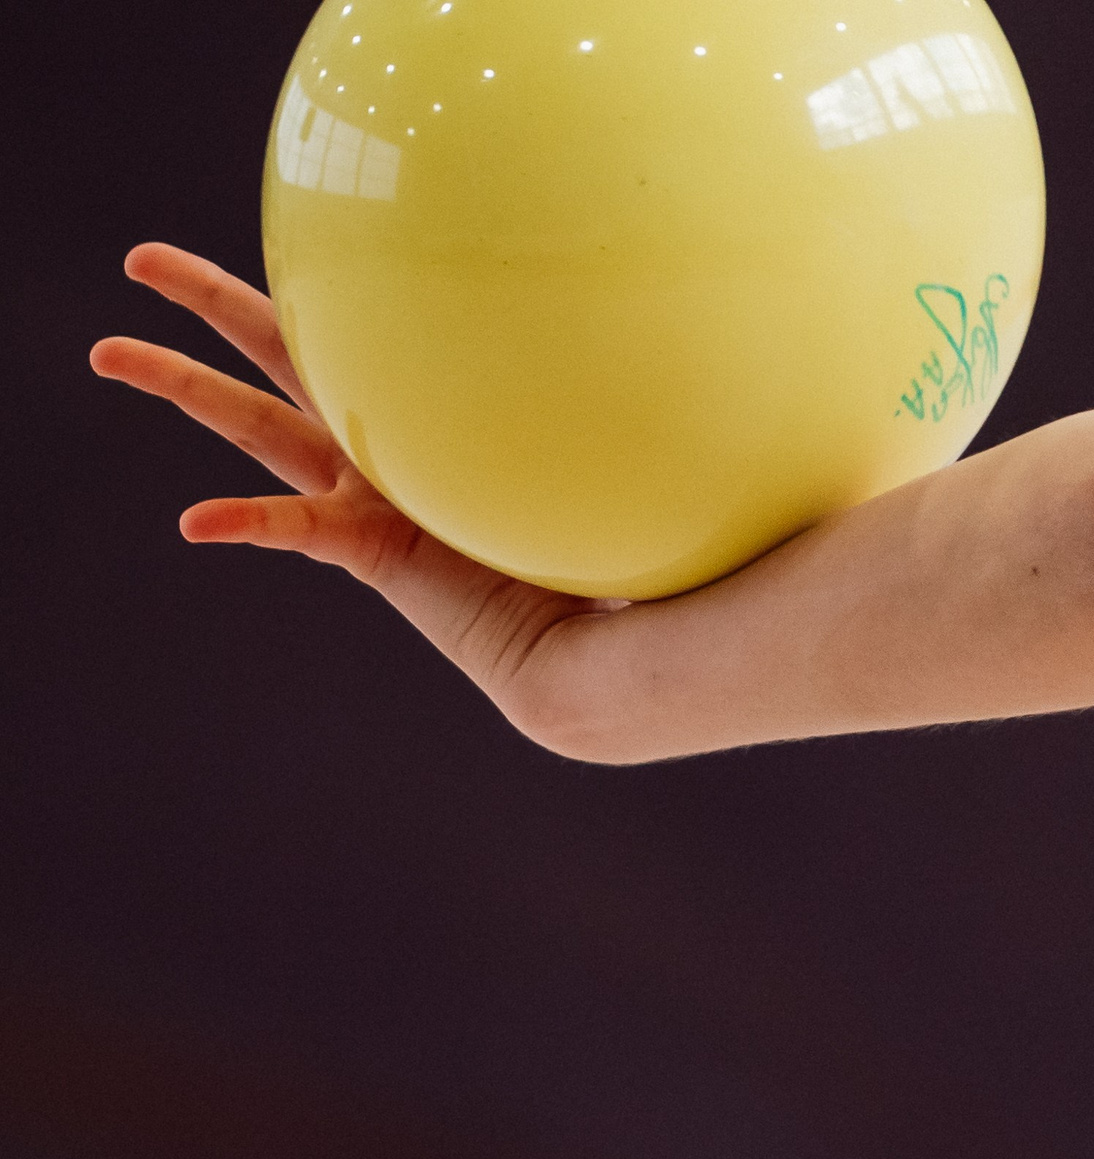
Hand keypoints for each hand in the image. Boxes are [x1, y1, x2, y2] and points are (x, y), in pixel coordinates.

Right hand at [91, 244, 615, 746]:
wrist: (599, 641)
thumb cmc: (611, 540)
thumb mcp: (595, 439)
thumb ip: (595, 380)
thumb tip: (643, 301)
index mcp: (427, 419)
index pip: (356, 337)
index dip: (315, 291)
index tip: (284, 239)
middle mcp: (385, 454)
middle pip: (279, 359)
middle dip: (209, 309)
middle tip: (139, 262)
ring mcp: (368, 501)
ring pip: (255, 428)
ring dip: (181, 389)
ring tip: (107, 352)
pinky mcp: (372, 552)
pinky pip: (296, 528)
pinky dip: (249, 524)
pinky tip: (195, 524)